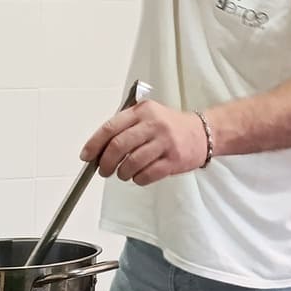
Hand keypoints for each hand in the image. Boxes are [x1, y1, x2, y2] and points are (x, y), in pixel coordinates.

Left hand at [83, 99, 207, 185]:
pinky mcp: (174, 159)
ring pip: (132, 162)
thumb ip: (125, 127)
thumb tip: (98, 150)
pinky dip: (138, 179)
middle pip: (119, 146)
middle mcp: (154, 124)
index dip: (95, 144)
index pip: (111, 127)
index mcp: (143, 111)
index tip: (87, 156)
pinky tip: (138, 176)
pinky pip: (148, 174)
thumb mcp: (148, 116)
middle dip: (105, 162)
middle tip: (103, 170)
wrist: (203, 132)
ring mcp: (165, 142)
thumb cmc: (170, 126)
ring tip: (123, 174)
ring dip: (122, 173)